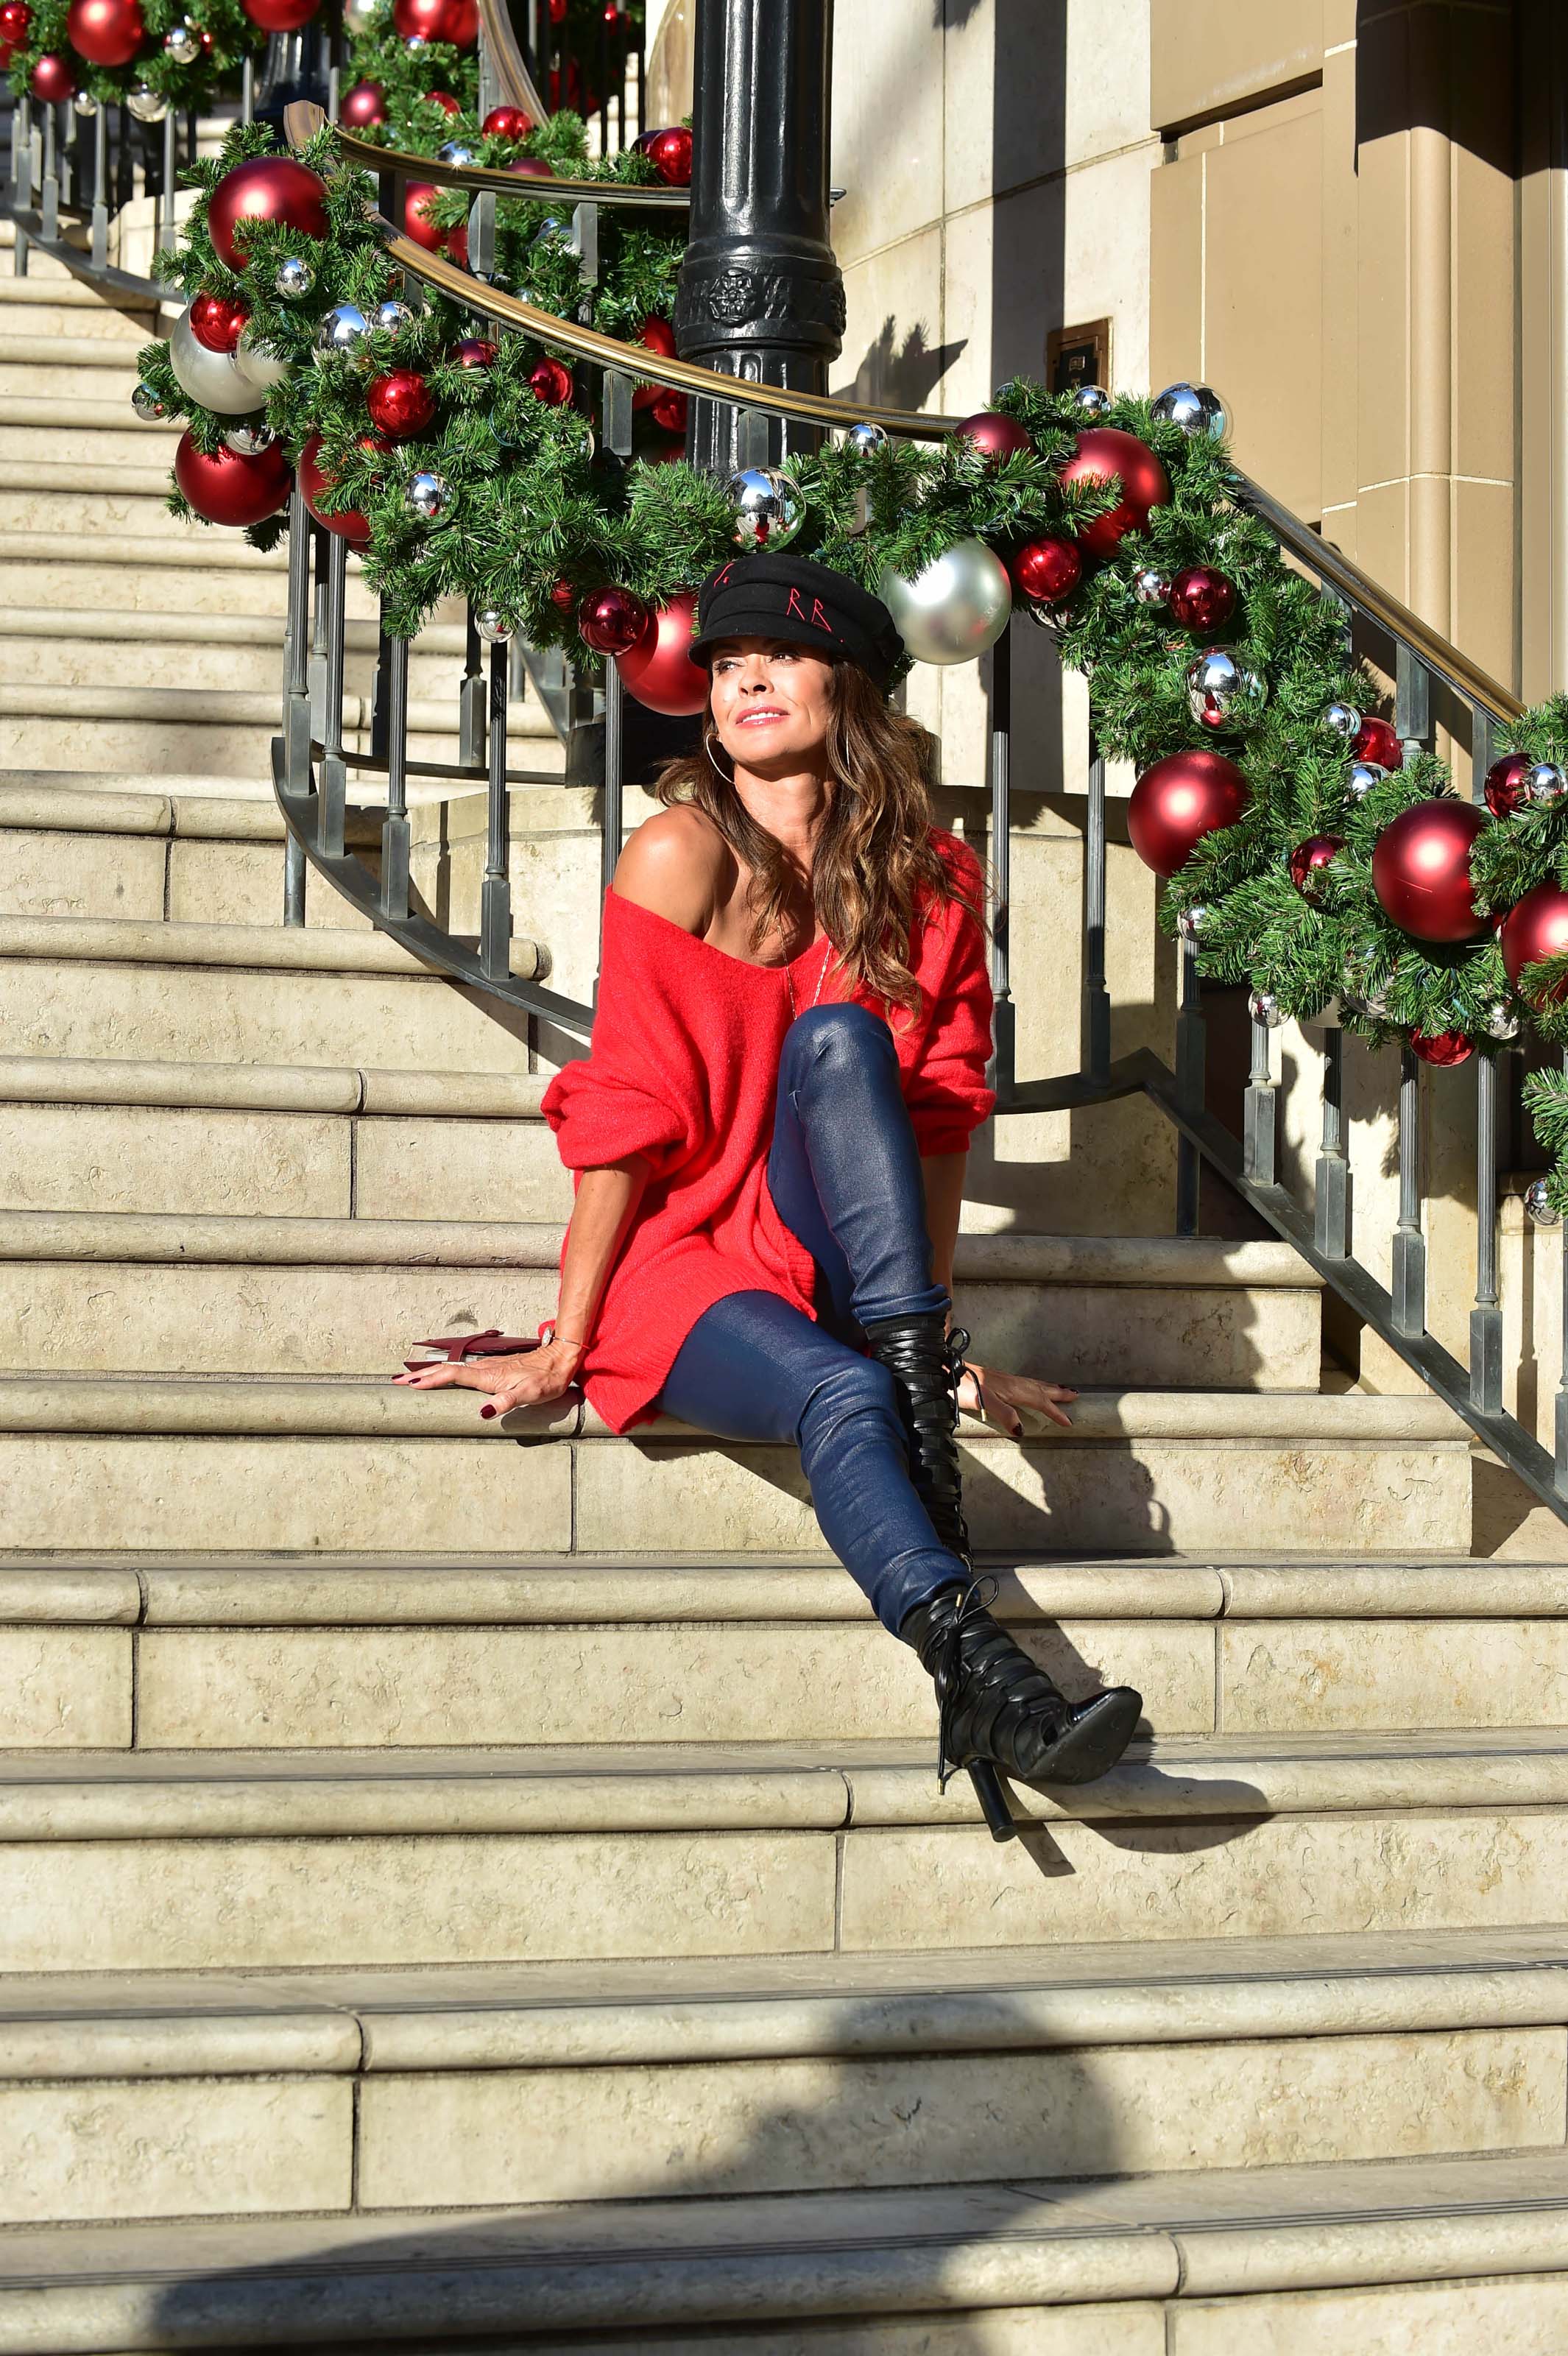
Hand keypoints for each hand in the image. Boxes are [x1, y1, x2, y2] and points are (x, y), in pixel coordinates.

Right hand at [392, 1340, 583, 1417]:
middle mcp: (484, 1370)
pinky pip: (464, 1371)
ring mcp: (488, 1368)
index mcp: (488, 1376)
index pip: (452, 1377)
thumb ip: (506, 1401)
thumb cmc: (546, 1379)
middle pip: (447, 1371)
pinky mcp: (494, 1369)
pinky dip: (447, 1374)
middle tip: (398, 1381)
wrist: (561, 1360)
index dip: (430, 1380)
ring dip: (432, 1374)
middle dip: (422, 1376)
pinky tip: (445, 1377)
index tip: (409, 1384)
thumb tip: (483, 1412)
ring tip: (413, 1379)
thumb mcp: (530, 1394)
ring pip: (453, 1370)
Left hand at [957, 1360, 1076, 1436]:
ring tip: (1061, 1390)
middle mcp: (1013, 1383)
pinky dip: (1036, 1386)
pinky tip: (1031, 1388)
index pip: (1040, 1402)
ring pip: (1034, 1384)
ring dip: (1049, 1388)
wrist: (949, 1370)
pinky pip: (1026, 1383)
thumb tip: (1022, 1430)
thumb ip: (1005, 1414)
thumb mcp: (985, 1402)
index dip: (1054, 1412)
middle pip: (1041, 1389)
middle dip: (1059, 1394)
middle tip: (1075, 1396)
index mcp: (1013, 1390)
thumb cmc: (964, 1386)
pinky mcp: (998, 1380)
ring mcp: (1006, 1380)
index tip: (1067, 1421)